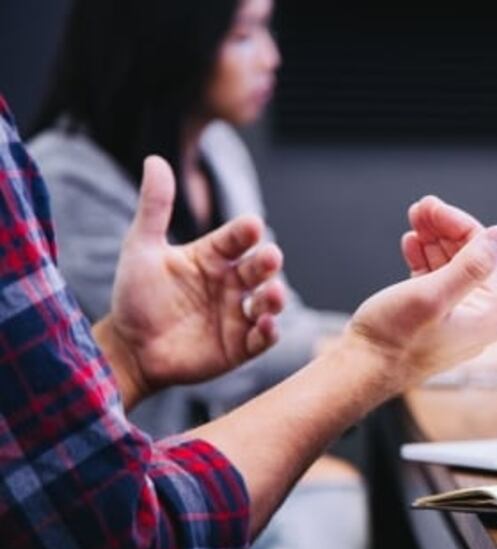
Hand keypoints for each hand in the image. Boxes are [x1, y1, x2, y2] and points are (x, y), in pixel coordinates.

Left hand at [95, 156, 285, 407]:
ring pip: (268, 301)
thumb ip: (154, 207)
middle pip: (259, 268)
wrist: (128, 349)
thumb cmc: (135, 297)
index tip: (252, 225)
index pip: (237, 238)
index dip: (245, 232)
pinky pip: (262, 338)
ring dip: (275, 297)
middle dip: (267, 262)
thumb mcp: (141, 248)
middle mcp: (231, 283)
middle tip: (270, 257)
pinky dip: (269, 332)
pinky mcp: (240, 346)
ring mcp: (238, 314)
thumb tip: (155, 160)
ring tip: (272, 294)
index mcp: (213, 257)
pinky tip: (266, 325)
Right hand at [340, 196, 496, 390]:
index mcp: (488, 315)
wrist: (360, 370)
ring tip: (414, 219)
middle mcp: (477, 318)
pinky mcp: (432, 319)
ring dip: (433, 240)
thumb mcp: (433, 295)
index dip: (460, 225)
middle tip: (420, 207)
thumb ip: (471, 265)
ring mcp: (455, 319)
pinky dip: (424, 258)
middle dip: (445, 229)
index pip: (487, 254)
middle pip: (470, 257)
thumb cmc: (393, 340)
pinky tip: (411, 244)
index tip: (432, 207)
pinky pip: (436, 280)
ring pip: (451, 266)